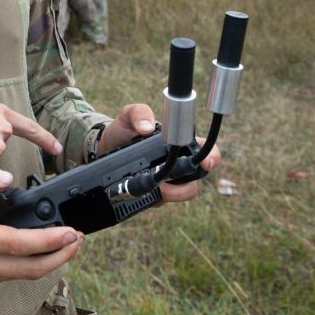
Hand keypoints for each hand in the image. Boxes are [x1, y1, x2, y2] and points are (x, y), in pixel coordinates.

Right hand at [0, 162, 82, 291]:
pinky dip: (30, 265)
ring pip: (23, 275)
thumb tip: (6, 176)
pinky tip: (39, 251)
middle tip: (77, 240)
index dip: (49, 241)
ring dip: (49, 262)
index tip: (70, 232)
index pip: (18, 244)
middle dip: (60, 256)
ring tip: (65, 244)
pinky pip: (11, 276)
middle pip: (29, 268)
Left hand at [97, 104, 220, 202]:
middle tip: (168, 185)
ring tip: (157, 189)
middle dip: (186, 186)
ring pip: (181, 193)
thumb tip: (147, 127)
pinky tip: (144, 193)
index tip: (206, 162)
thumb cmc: (122, 130)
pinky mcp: (154, 192)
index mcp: (177, 143)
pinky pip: (161, 201)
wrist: (103, 148)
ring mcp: (167, 179)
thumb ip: (139, 113)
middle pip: (196, 178)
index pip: (204, 150)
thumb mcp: (128, 116)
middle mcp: (176, 162)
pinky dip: (155, 199)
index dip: (211, 157)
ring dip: (172, 194)